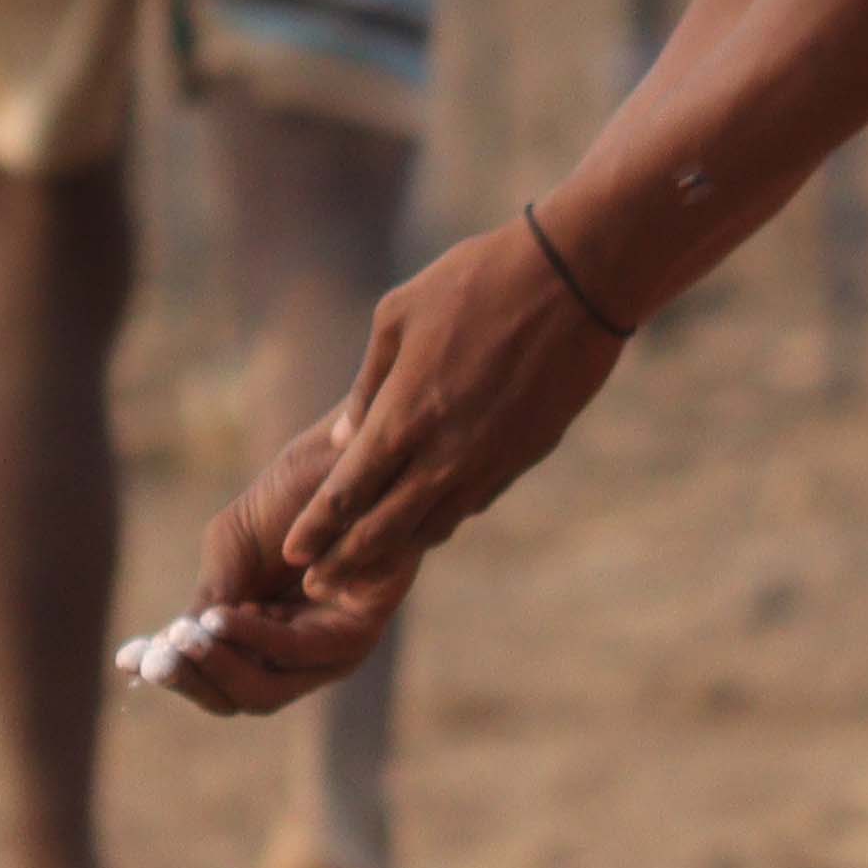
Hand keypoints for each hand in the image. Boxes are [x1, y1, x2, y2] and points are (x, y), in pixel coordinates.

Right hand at [127, 425, 411, 718]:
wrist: (344, 455)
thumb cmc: (288, 499)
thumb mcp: (230, 555)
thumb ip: (203, 607)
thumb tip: (153, 657)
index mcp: (266, 643)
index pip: (215, 683)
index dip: (175, 677)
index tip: (128, 662)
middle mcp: (301, 657)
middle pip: (238, 700)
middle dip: (192, 682)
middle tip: (157, 661)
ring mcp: (332, 651)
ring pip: (265, 691)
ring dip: (218, 667)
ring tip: (184, 639)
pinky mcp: (360, 631)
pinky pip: (299, 654)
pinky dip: (256, 641)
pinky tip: (223, 619)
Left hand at [274, 213, 627, 600]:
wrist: (575, 280)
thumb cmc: (478, 281)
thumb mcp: (399, 314)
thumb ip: (368, 382)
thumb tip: (343, 435)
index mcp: (403, 414)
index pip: (347, 492)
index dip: (317, 528)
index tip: (291, 554)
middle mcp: (443, 452)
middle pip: (383, 527)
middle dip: (344, 562)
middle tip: (313, 587)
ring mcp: (486, 462)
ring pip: (430, 527)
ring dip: (392, 554)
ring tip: (361, 573)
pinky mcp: (521, 459)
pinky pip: (469, 505)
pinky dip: (439, 523)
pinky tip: (423, 526)